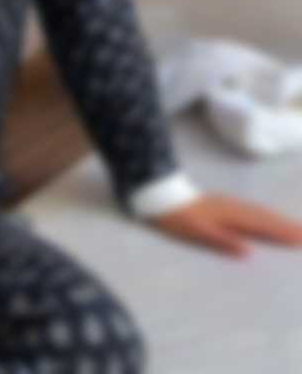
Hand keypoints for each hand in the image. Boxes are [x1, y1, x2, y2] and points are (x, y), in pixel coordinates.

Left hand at [148, 193, 301, 258]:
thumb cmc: (176, 217)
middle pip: (265, 217)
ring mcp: (228, 203)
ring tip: (294, 227)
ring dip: (278, 219)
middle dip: (286, 226)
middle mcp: (233, 207)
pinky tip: (267, 218)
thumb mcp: (196, 232)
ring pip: (259, 212)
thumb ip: (222, 242)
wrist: (160, 194)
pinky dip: (265, 215)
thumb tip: (249, 253)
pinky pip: (251, 209)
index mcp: (229, 215)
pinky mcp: (223, 204)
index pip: (261, 225)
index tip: (301, 239)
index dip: (281, 233)